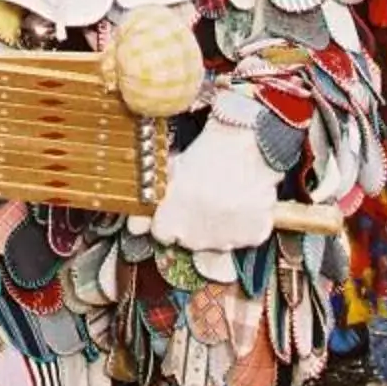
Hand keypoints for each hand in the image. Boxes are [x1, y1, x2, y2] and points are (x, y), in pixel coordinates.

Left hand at [148, 111, 279, 256]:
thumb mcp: (170, 170)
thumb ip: (151, 198)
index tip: (178, 203)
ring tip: (227, 195)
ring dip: (220, 224)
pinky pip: (247, 235)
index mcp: (168, 224)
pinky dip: (247, 222)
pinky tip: (246, 199)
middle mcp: (194, 240)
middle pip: (190, 239)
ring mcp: (225, 241)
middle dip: (194, 222)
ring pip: (219, 239)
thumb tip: (134, 225)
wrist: (245, 144)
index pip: (162, 233)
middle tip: (204, 195)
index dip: (170, 216)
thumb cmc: (205, 151)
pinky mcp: (252, 237)